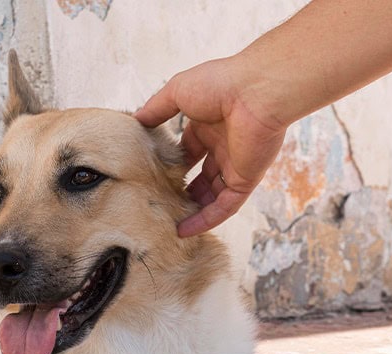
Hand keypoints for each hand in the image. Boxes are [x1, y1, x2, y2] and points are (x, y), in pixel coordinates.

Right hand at [135, 58, 289, 236]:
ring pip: (212, 195)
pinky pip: (225, 207)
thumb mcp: (176, 92)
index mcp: (209, 125)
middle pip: (201, 175)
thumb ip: (156, 109)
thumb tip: (135, 121)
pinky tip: (185, 230)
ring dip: (193, 208)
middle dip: (183, 189)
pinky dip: (206, 219)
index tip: (153, 176)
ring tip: (167, 222)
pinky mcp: (246, 181)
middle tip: (160, 202)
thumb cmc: (219, 84)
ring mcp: (235, 165)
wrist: (256, 92)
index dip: (172, 163)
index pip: (188, 150)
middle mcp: (223, 146)